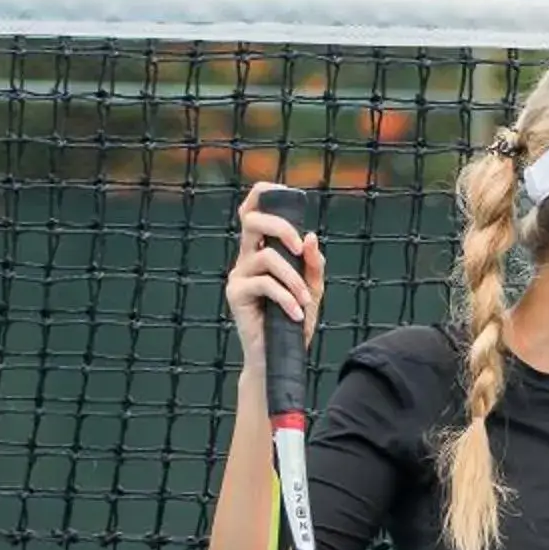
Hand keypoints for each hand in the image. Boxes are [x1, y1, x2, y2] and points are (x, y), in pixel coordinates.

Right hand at [225, 183, 326, 365]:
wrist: (280, 355)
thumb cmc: (294, 320)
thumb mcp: (312, 289)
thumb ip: (313, 264)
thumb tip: (311, 237)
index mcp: (262, 250)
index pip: (252, 211)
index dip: (263, 195)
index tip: (287, 194)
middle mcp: (246, 258)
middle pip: (252, 221)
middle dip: (281, 227)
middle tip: (301, 248)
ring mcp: (238, 275)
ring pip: (266, 257)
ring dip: (294, 278)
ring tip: (305, 300)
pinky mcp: (235, 295)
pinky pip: (264, 284)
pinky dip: (286, 297)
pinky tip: (297, 314)